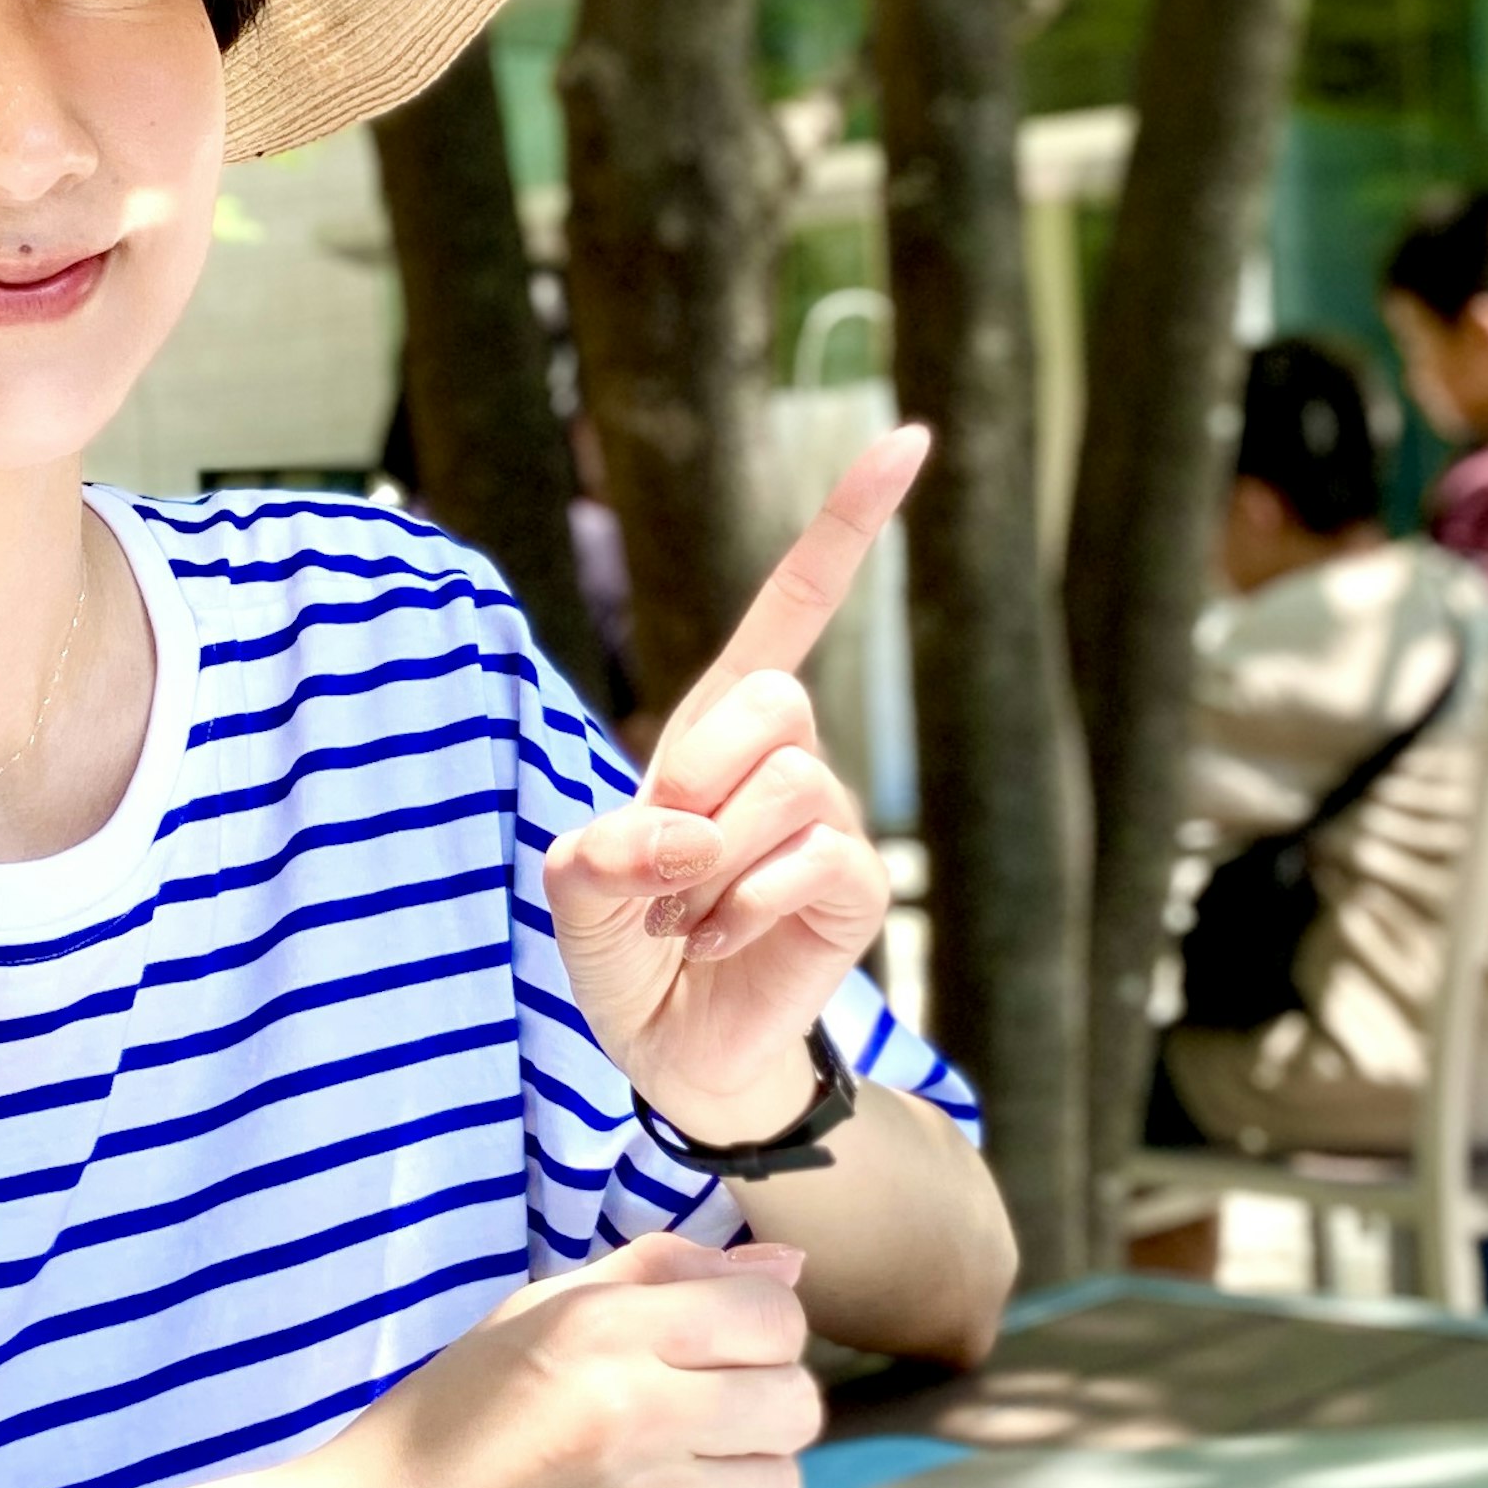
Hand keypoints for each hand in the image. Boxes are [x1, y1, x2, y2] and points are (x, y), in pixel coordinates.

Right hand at [266, 1233, 822, 1487]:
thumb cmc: (449, 1424)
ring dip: (734, 1481)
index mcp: (599, 1331)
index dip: (756, 1331)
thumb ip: (661, 1271)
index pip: (774, 1316)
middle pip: (797, 1403)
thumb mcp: (530, 1314)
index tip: (712, 1353)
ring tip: (657, 1482)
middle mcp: (633, 1416)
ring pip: (781, 1487)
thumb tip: (790, 1265)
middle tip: (690, 1420)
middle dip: (756, 1405)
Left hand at [543, 427, 927, 1144]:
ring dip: (709, 862)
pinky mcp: (855, 888)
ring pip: (787, 786)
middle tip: (662, 857)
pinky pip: (817, 860)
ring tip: (682, 917)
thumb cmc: (625, 948)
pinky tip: (714, 941)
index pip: (794, 606)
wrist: (670, 1047)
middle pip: (774, 698)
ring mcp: (830, 822)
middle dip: (697, 773)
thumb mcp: (576, 890)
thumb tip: (673, 841)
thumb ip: (598, 854)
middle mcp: (788, 759)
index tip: (911, 440)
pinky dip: (743, 904)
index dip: (848, 527)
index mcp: (720, 726)